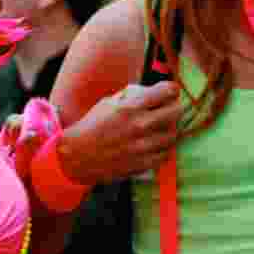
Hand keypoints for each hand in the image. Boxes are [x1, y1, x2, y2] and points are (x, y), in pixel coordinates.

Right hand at [59, 81, 183, 184]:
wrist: (76, 156)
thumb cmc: (91, 127)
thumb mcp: (108, 103)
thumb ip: (131, 97)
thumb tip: (153, 93)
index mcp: (130, 107)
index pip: (166, 92)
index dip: (170, 89)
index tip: (169, 91)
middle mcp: (140, 126)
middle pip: (177, 111)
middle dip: (174, 106)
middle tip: (169, 108)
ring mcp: (143, 147)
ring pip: (173, 134)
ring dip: (170, 128)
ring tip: (161, 127)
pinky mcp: (144, 163)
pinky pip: (166, 153)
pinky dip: (163, 147)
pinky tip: (154, 143)